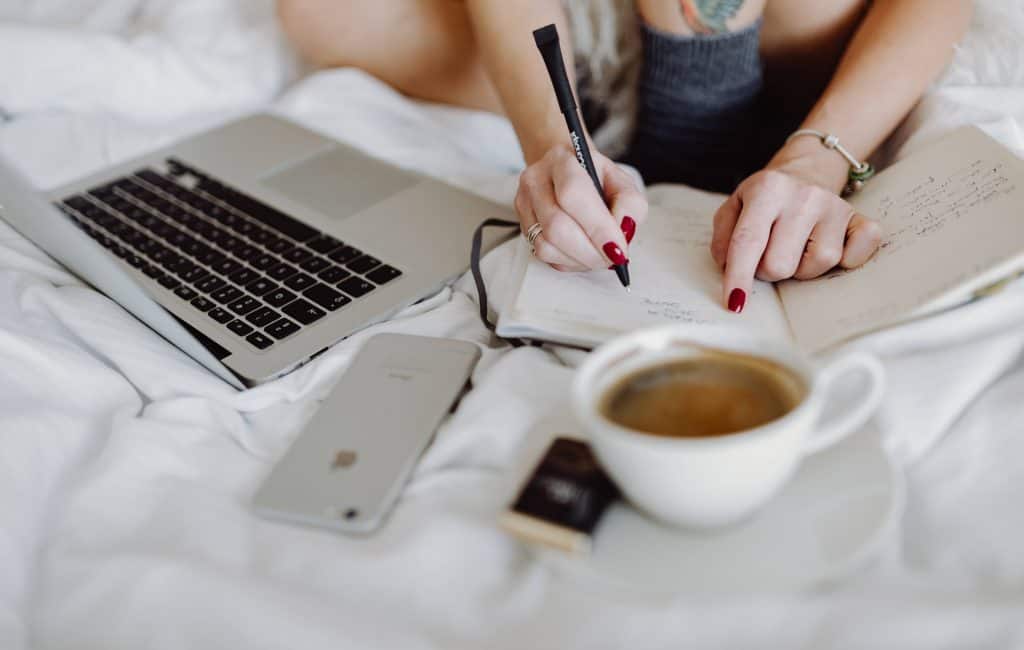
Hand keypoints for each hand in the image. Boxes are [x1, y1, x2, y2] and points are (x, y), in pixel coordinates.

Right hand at [514, 143, 647, 270]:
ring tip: (596, 254)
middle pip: (557, 226)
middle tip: (611, 259)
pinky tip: (580, 252)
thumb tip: (622, 232)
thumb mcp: (622, 184)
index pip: (573, 195)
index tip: (618, 250)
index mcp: (562, 160)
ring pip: (546, 245)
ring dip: (578, 259)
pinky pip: (541, 254)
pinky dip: (566, 261)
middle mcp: (536, 179)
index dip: (597, 228)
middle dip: (589, 252)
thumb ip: (630, 205)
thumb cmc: (596, 180)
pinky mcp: (522, 224)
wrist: (567, 174)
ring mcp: (524, 203)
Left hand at [710, 159, 881, 312]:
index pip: (749, 240)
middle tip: (769, 252)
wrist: (807, 172)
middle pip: (780, 264)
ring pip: (815, 266)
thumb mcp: (735, 207)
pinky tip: (827, 247)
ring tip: (796, 248)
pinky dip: (844, 261)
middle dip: (768, 270)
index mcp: (768, 189)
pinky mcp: (859, 219)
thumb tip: (728, 267)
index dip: (739, 275)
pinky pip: (855, 256)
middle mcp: (805, 196)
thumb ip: (724, 237)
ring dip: (800, 268)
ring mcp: (836, 207)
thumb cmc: (766, 198)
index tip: (734, 302)